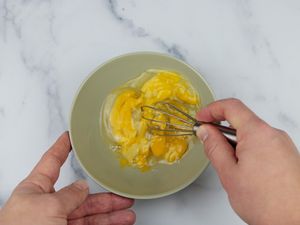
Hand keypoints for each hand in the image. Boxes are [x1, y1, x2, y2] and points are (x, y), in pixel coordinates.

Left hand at [0, 132, 135, 224]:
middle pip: (79, 193)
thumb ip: (68, 196)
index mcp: (34, 190)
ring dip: (109, 211)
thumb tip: (82, 187)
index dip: (61, 147)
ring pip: (88, 213)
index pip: (51, 162)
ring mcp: (56, 222)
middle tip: (119, 190)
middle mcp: (46, 205)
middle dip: (102, 192)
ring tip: (127, 208)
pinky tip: (118, 221)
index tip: (68, 137)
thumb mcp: (47, 207)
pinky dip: (107, 224)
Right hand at [196, 98, 299, 224]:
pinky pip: (263, 144)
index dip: (212, 110)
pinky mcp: (288, 155)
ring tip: (231, 168)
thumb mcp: (229, 173)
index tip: (201, 118)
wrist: (296, 223)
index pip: (231, 107)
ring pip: (252, 134)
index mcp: (258, 133)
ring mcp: (283, 145)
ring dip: (236, 143)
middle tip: (210, 145)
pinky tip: (246, 172)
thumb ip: (214, 147)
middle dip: (223, 131)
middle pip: (242, 121)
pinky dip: (249, 151)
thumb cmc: (267, 203)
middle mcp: (274, 134)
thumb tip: (206, 131)